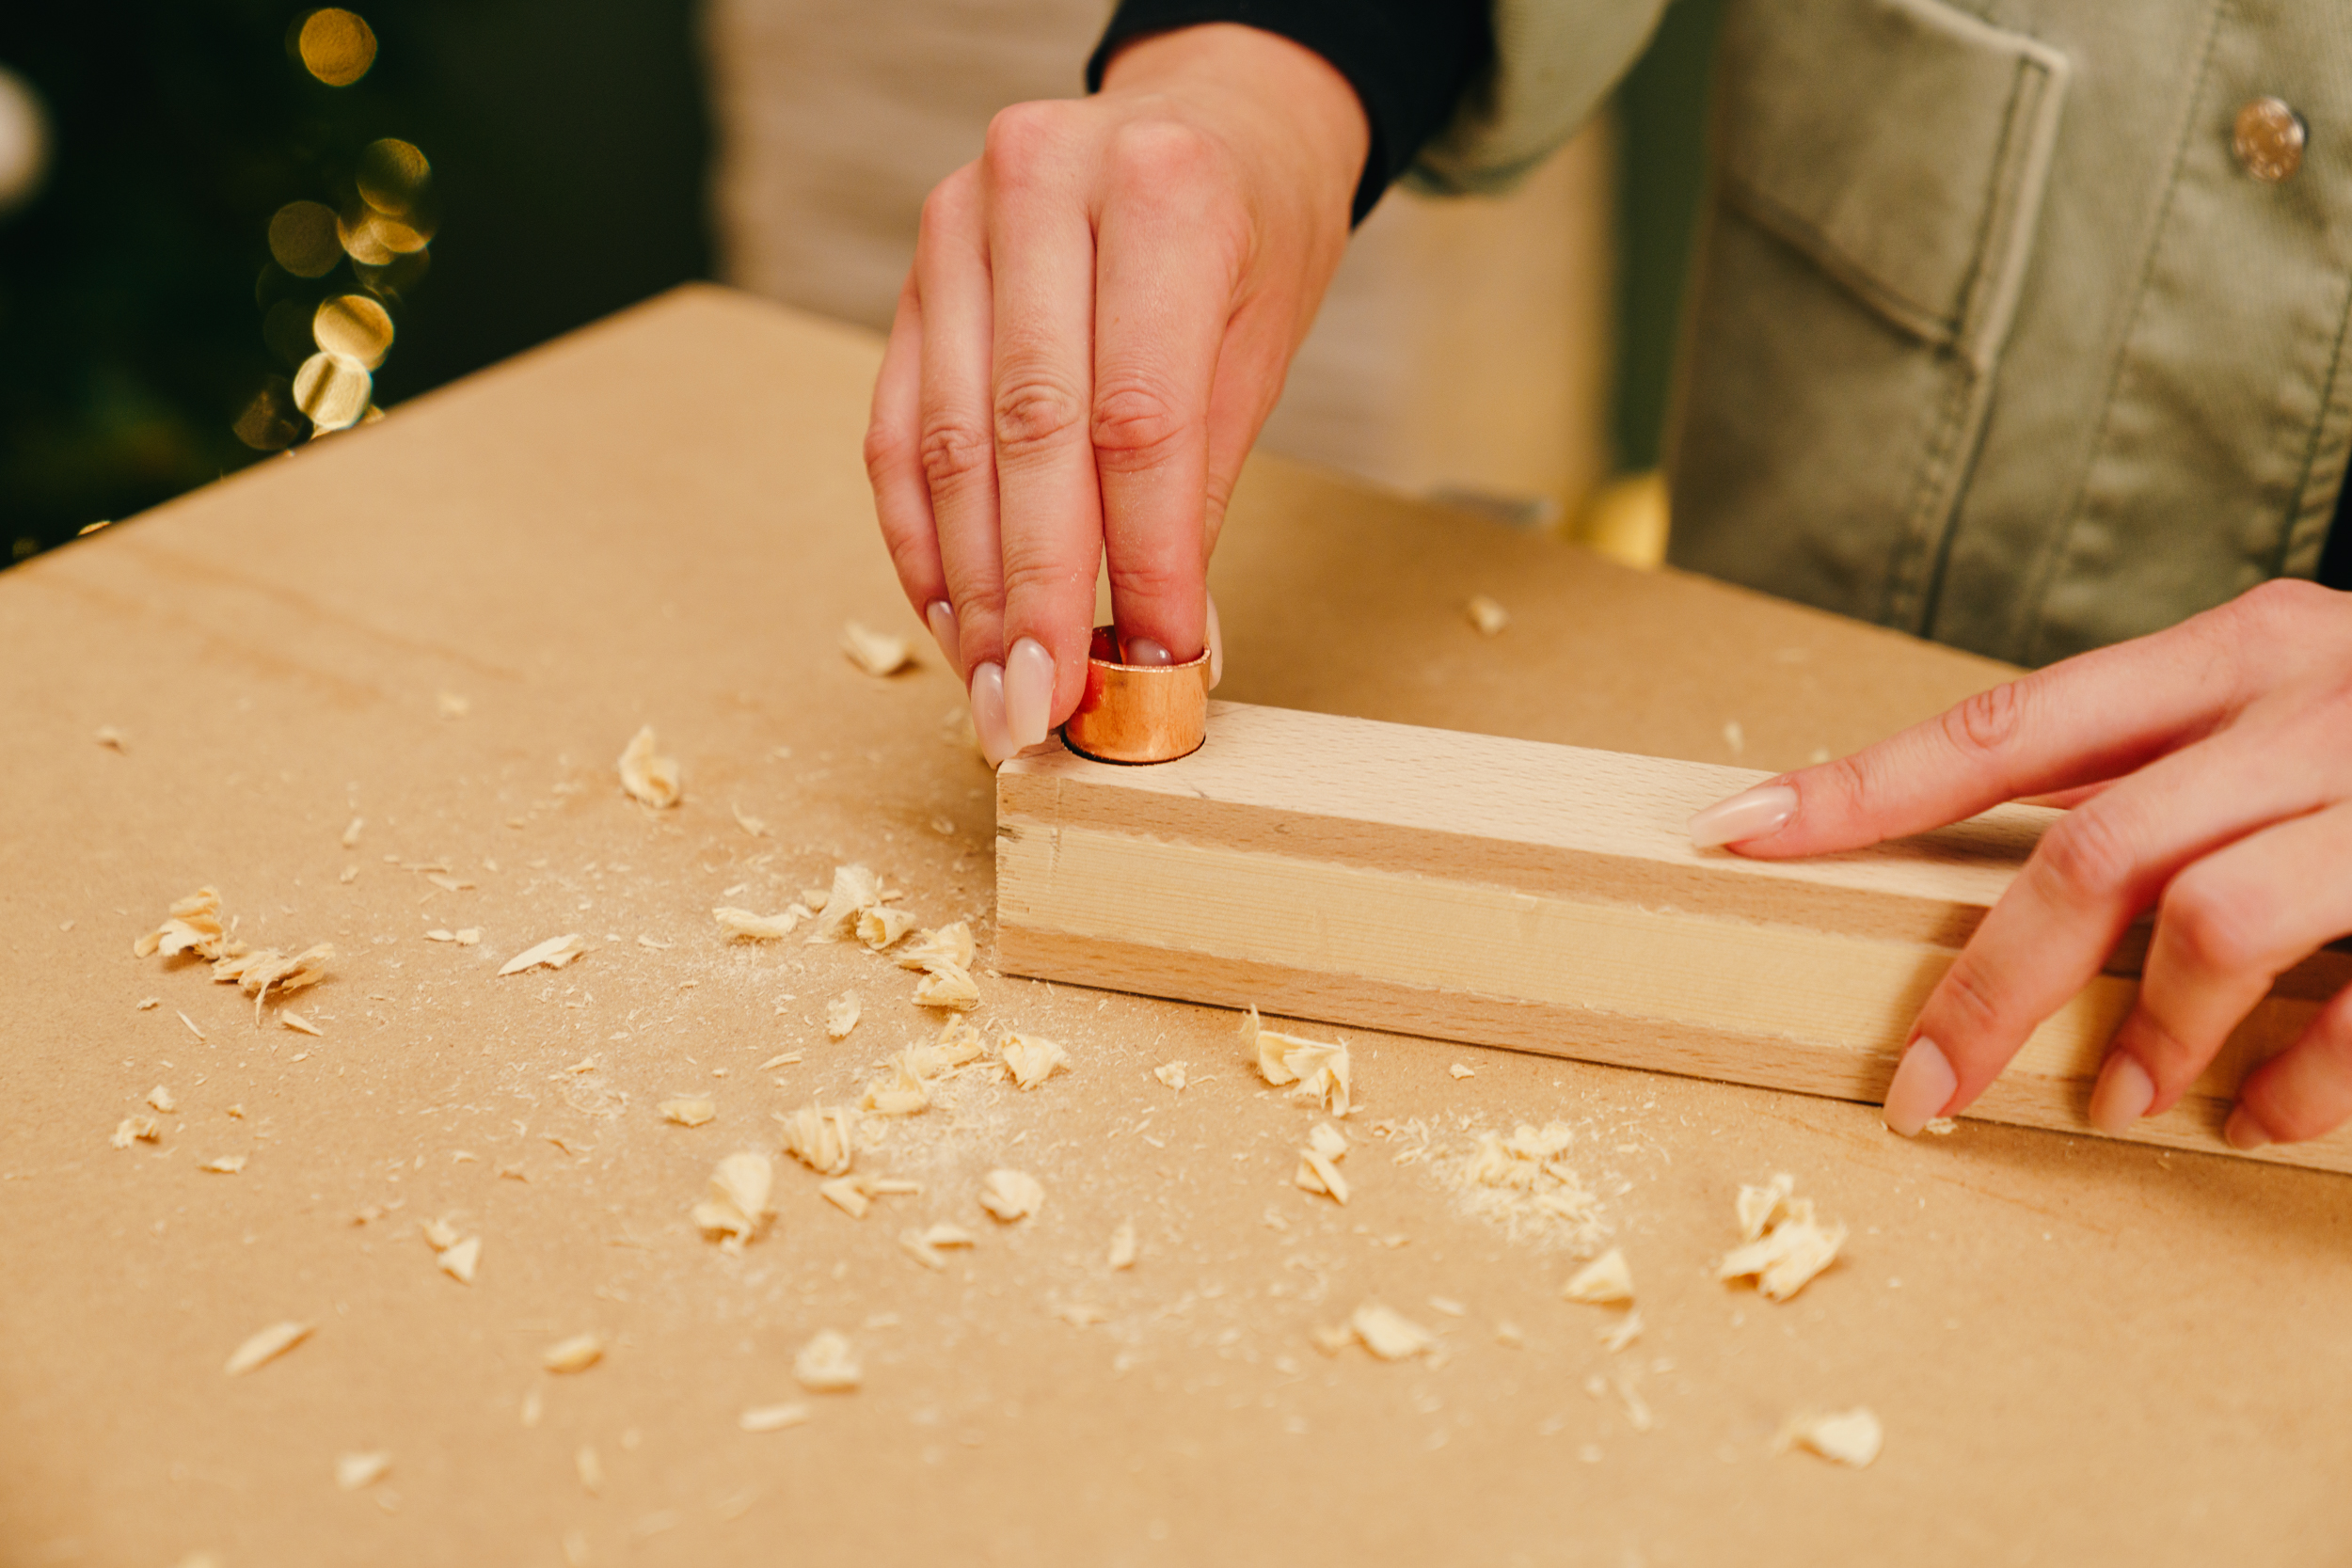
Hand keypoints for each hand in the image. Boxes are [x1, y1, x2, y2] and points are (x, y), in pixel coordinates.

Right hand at [863, 24, 1367, 763]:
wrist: (1206, 117)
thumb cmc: (1248, 235)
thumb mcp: (1258, 343)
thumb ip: (1197, 486)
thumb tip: (1159, 646)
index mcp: (1163, 193)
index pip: (1139, 418)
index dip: (1140, 561)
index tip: (1150, 668)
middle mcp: (1044, 189)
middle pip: (1029, 435)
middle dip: (1035, 595)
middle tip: (1041, 709)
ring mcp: (959, 224)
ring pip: (949, 441)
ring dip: (970, 588)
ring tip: (995, 688)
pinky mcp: (913, 273)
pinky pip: (897, 428)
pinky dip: (921, 536)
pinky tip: (950, 617)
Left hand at [1686, 580, 2351, 1148]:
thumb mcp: (2281, 712)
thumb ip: (2159, 784)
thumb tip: (2015, 917)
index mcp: (2233, 651)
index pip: (2003, 723)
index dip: (1858, 785)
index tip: (1731, 834)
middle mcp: (2307, 698)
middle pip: (2092, 849)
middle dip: (1988, 987)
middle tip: (1923, 1094)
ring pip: (2217, 918)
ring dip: (2146, 1035)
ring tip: (2118, 1102)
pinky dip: (2298, 1078)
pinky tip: (2257, 1117)